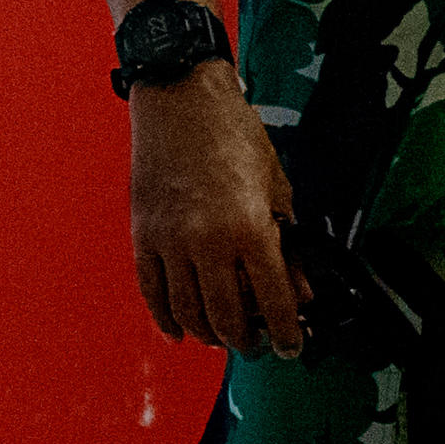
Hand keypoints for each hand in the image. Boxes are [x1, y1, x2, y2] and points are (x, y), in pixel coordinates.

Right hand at [131, 66, 307, 357]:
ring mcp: (171, 239)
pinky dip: (164, 316)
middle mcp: (208, 240)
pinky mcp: (144, 232)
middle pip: (228, 316)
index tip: (291, 345)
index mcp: (250, 227)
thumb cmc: (230, 132)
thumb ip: (288, 243)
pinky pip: (151, 289)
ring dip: (207, 333)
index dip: (287, 333)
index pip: (273, 302)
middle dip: (247, 340)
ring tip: (221, 337)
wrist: (180, 98)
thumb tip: (300, 288)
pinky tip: (177, 330)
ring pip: (187, 310)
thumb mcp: (277, 187)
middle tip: (257, 344)